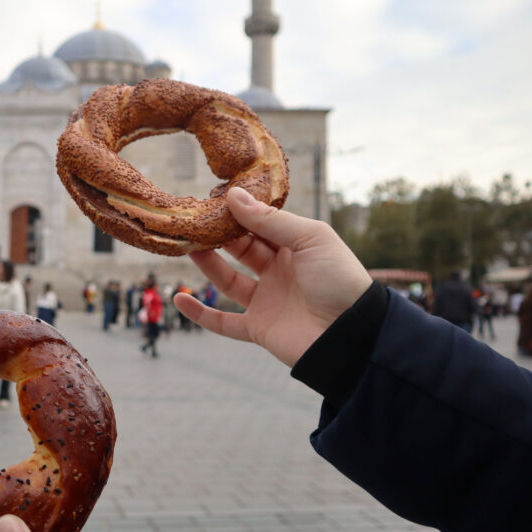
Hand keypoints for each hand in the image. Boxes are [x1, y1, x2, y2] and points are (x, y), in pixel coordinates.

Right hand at [173, 187, 370, 367]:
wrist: (353, 335)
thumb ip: (270, 220)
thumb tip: (233, 196)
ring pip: (227, 279)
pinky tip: (179, 299)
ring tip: (185, 245)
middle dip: (217, 234)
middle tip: (192, 219)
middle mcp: (280, 272)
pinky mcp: (258, 328)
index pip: (261, 225)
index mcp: (296, 247)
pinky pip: (223, 322)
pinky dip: (200, 313)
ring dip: (206, 263)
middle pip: (240, 249)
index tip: (212, 198)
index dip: (238, 212)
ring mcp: (267, 300)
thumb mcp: (310, 239)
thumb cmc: (340, 280)